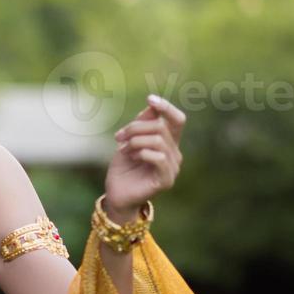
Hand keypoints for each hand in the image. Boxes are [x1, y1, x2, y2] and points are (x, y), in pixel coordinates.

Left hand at [105, 94, 184, 218]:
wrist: (116, 194)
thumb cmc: (124, 167)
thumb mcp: (129, 140)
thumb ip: (141, 124)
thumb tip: (152, 106)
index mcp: (168, 143)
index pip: (177, 120)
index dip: (167, 107)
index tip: (150, 99)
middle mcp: (174, 154)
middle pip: (161, 127)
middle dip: (136, 127)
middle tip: (119, 137)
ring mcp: (172, 168)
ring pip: (158, 140)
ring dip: (135, 141)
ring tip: (123, 149)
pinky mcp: (166, 180)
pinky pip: (158, 157)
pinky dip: (142, 152)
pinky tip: (132, 157)